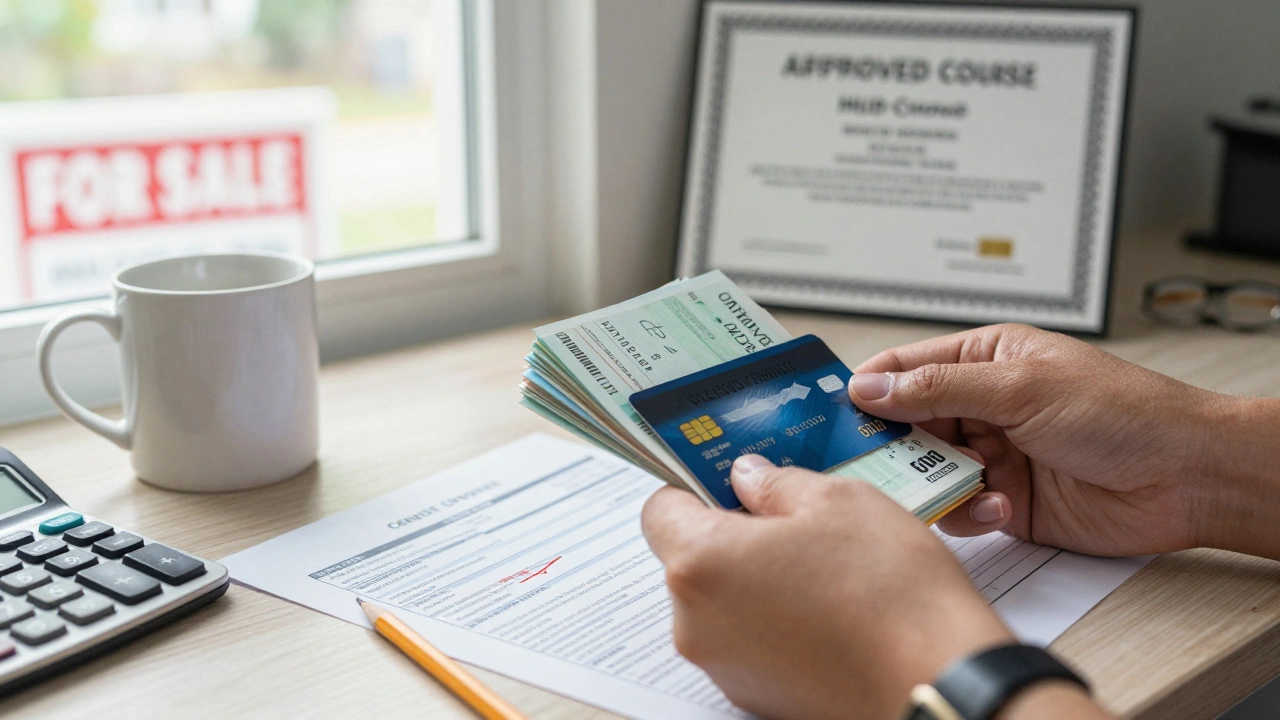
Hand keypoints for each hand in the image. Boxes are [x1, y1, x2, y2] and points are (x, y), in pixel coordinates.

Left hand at [641, 456, 1012, 719]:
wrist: (937, 682)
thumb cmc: (889, 592)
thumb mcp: (837, 500)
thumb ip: (776, 483)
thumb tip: (748, 477)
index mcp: (700, 563)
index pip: (660, 509)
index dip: (694, 485)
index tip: (730, 477)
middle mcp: (695, 623)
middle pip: (690, 559)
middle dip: (734, 532)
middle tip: (794, 517)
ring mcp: (724, 666)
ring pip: (722, 600)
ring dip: (757, 577)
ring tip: (823, 566)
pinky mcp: (755, 696)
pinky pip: (748, 640)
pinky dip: (775, 619)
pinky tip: (829, 608)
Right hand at [848, 323, 1226, 555]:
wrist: (1187, 476)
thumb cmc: (1124, 412)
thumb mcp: (1021, 387)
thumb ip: (938, 388)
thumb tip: (871, 385)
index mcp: (984, 361)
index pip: (904, 367)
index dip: (867, 387)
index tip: (833, 412)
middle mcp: (984, 407)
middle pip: (907, 425)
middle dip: (893, 445)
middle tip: (872, 463)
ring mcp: (994, 455)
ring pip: (929, 472)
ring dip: (936, 482)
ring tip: (962, 482)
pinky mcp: (1008, 503)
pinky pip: (961, 510)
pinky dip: (969, 512)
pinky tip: (1000, 506)